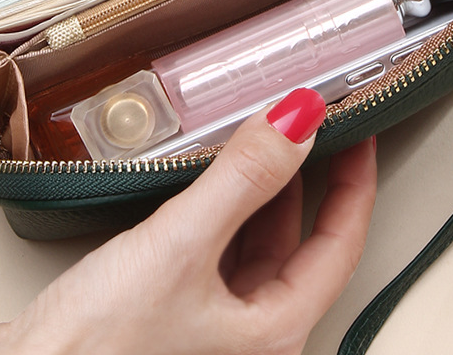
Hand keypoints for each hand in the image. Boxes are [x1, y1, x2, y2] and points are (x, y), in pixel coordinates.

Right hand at [0, 88, 376, 354]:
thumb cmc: (92, 352)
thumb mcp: (181, 248)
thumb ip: (244, 180)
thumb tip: (298, 120)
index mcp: (270, 331)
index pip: (338, 244)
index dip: (353, 183)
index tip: (359, 133)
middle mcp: (246, 332)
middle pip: (297, 241)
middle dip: (306, 178)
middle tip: (311, 124)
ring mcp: (206, 320)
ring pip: (253, 241)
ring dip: (260, 188)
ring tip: (262, 135)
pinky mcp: (167, 305)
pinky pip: (212, 244)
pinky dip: (218, 205)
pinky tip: (206, 174)